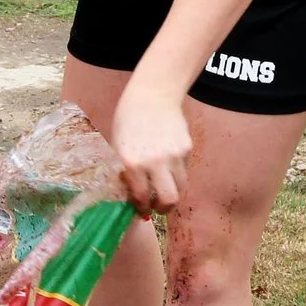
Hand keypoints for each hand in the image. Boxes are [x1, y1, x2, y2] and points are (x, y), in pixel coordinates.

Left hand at [109, 87, 192, 213]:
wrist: (151, 96)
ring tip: (164, 186)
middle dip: (164, 209)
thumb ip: (126, 173)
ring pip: (181, 187)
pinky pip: (184, 169)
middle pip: (169, 200)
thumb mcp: (119, 148)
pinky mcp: (187, 148)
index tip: (142, 210)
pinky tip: (168, 160)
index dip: (142, 208)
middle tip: (158, 207)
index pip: (141, 198)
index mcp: (132, 163)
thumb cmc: (128, 121)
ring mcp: (174, 155)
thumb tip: (132, 198)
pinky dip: (177, 171)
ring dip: (172, 191)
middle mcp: (154, 162)